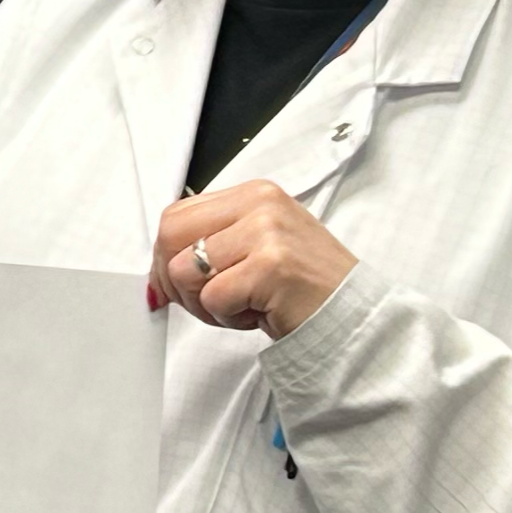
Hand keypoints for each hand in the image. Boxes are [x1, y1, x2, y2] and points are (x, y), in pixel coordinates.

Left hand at [152, 183, 354, 340]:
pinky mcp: (270, 267)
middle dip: (176, 279)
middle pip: (171, 236)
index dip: (165, 255)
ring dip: (206, 304)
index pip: (176, 215)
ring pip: (185, 271)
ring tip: (244, 305)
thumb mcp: (257, 247)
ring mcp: (267, 233)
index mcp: (254, 194)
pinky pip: (213, 298)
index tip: (174, 282)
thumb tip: (158, 268)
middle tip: (208, 300)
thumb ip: (212, 243)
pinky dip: (228, 318)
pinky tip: (259, 313)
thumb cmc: (304, 288)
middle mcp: (261, 205)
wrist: (353, 317)